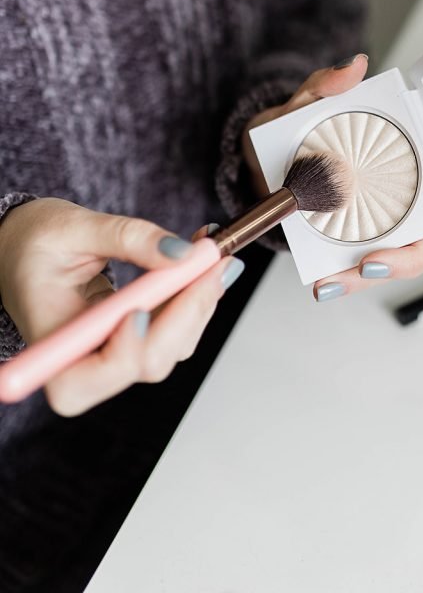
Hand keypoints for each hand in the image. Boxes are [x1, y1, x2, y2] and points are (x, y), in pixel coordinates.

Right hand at [0, 199, 240, 415]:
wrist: (25, 246)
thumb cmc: (35, 242)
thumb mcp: (74, 228)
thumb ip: (128, 237)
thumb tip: (182, 254)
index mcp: (49, 343)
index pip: (83, 378)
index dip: (123, 353)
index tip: (141, 311)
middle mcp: (81, 364)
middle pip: (145, 364)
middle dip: (187, 312)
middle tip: (214, 262)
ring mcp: (111, 357)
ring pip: (170, 349)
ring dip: (199, 300)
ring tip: (210, 251)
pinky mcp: (134, 343)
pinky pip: (174, 332)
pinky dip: (194, 297)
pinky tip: (201, 262)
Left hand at [242, 54, 422, 299]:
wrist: (266, 162)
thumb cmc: (301, 133)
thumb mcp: (305, 104)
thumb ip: (326, 84)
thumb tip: (353, 68)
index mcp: (412, 157)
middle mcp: (411, 196)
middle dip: (409, 257)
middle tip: (372, 261)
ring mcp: (389, 223)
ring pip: (401, 260)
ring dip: (373, 276)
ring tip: (335, 281)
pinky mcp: (362, 241)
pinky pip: (366, 267)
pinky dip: (348, 279)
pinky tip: (325, 284)